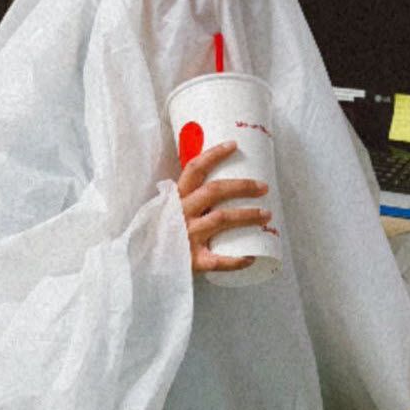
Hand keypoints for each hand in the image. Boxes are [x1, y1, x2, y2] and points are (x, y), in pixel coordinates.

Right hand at [177, 141, 271, 275]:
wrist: (143, 264)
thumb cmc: (164, 234)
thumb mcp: (170, 211)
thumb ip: (190, 200)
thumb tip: (223, 186)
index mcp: (176, 198)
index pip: (194, 169)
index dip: (214, 155)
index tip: (234, 145)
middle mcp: (181, 213)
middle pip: (214, 191)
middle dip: (242, 186)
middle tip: (263, 187)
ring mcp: (187, 236)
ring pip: (221, 218)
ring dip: (247, 215)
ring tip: (266, 215)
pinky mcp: (192, 260)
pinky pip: (218, 260)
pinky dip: (236, 259)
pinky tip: (251, 257)